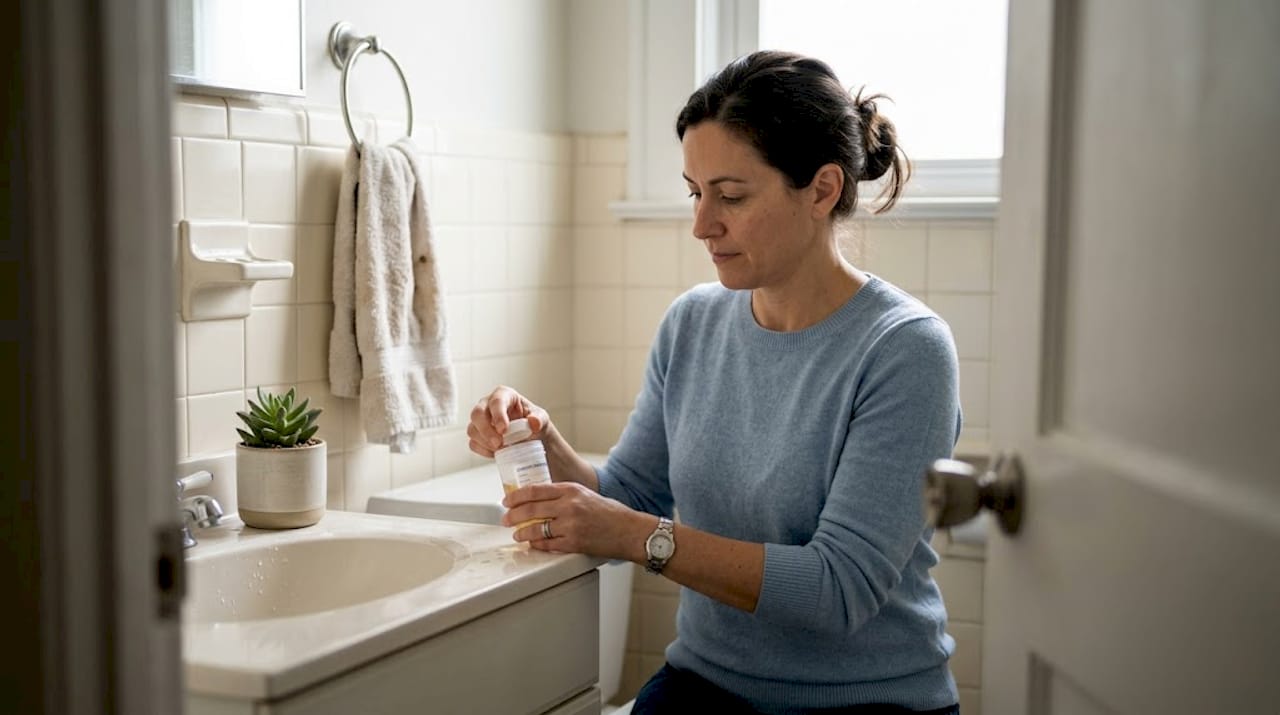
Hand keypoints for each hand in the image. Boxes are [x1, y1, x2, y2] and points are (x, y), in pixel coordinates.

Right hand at [466, 385, 550, 457]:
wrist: (532, 438)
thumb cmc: (534, 423)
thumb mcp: (542, 418)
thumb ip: (539, 419)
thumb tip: (533, 423)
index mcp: (504, 395)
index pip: (496, 401)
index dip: (498, 415)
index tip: (504, 430)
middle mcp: (488, 405)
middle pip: (477, 414)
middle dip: (486, 430)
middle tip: (499, 444)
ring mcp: (480, 420)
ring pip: (472, 430)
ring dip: (485, 442)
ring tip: (501, 449)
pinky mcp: (478, 435)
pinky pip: (473, 443)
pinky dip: (484, 451)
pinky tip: (496, 453)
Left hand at [502, 481, 642, 558]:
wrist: (630, 530)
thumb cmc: (611, 513)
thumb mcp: (586, 494)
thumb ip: (564, 496)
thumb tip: (539, 501)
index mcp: (571, 490)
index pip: (535, 490)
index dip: (517, 496)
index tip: (508, 501)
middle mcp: (569, 506)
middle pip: (531, 509)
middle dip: (513, 515)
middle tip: (506, 519)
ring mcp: (571, 525)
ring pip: (536, 528)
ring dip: (522, 532)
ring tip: (517, 534)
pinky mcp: (574, 543)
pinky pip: (548, 544)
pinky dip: (537, 545)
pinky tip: (532, 544)